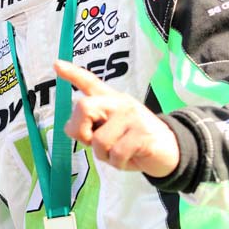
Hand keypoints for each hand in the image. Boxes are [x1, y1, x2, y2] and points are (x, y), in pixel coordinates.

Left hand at [54, 60, 179, 177]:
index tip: (56, 64)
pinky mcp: (142, 134)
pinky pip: (116, 154)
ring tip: (119, 154)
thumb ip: (91, 128)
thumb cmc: (135, 143)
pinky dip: (118, 164)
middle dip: (80, 130)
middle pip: (84, 107)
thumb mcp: (111, 132)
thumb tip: (69, 128)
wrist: (171, 151)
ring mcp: (132, 116)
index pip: (90, 82)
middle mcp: (120, 103)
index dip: (72, 74)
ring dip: (104, 156)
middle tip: (91, 142)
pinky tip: (130, 159)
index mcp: (111, 100)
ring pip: (99, 140)